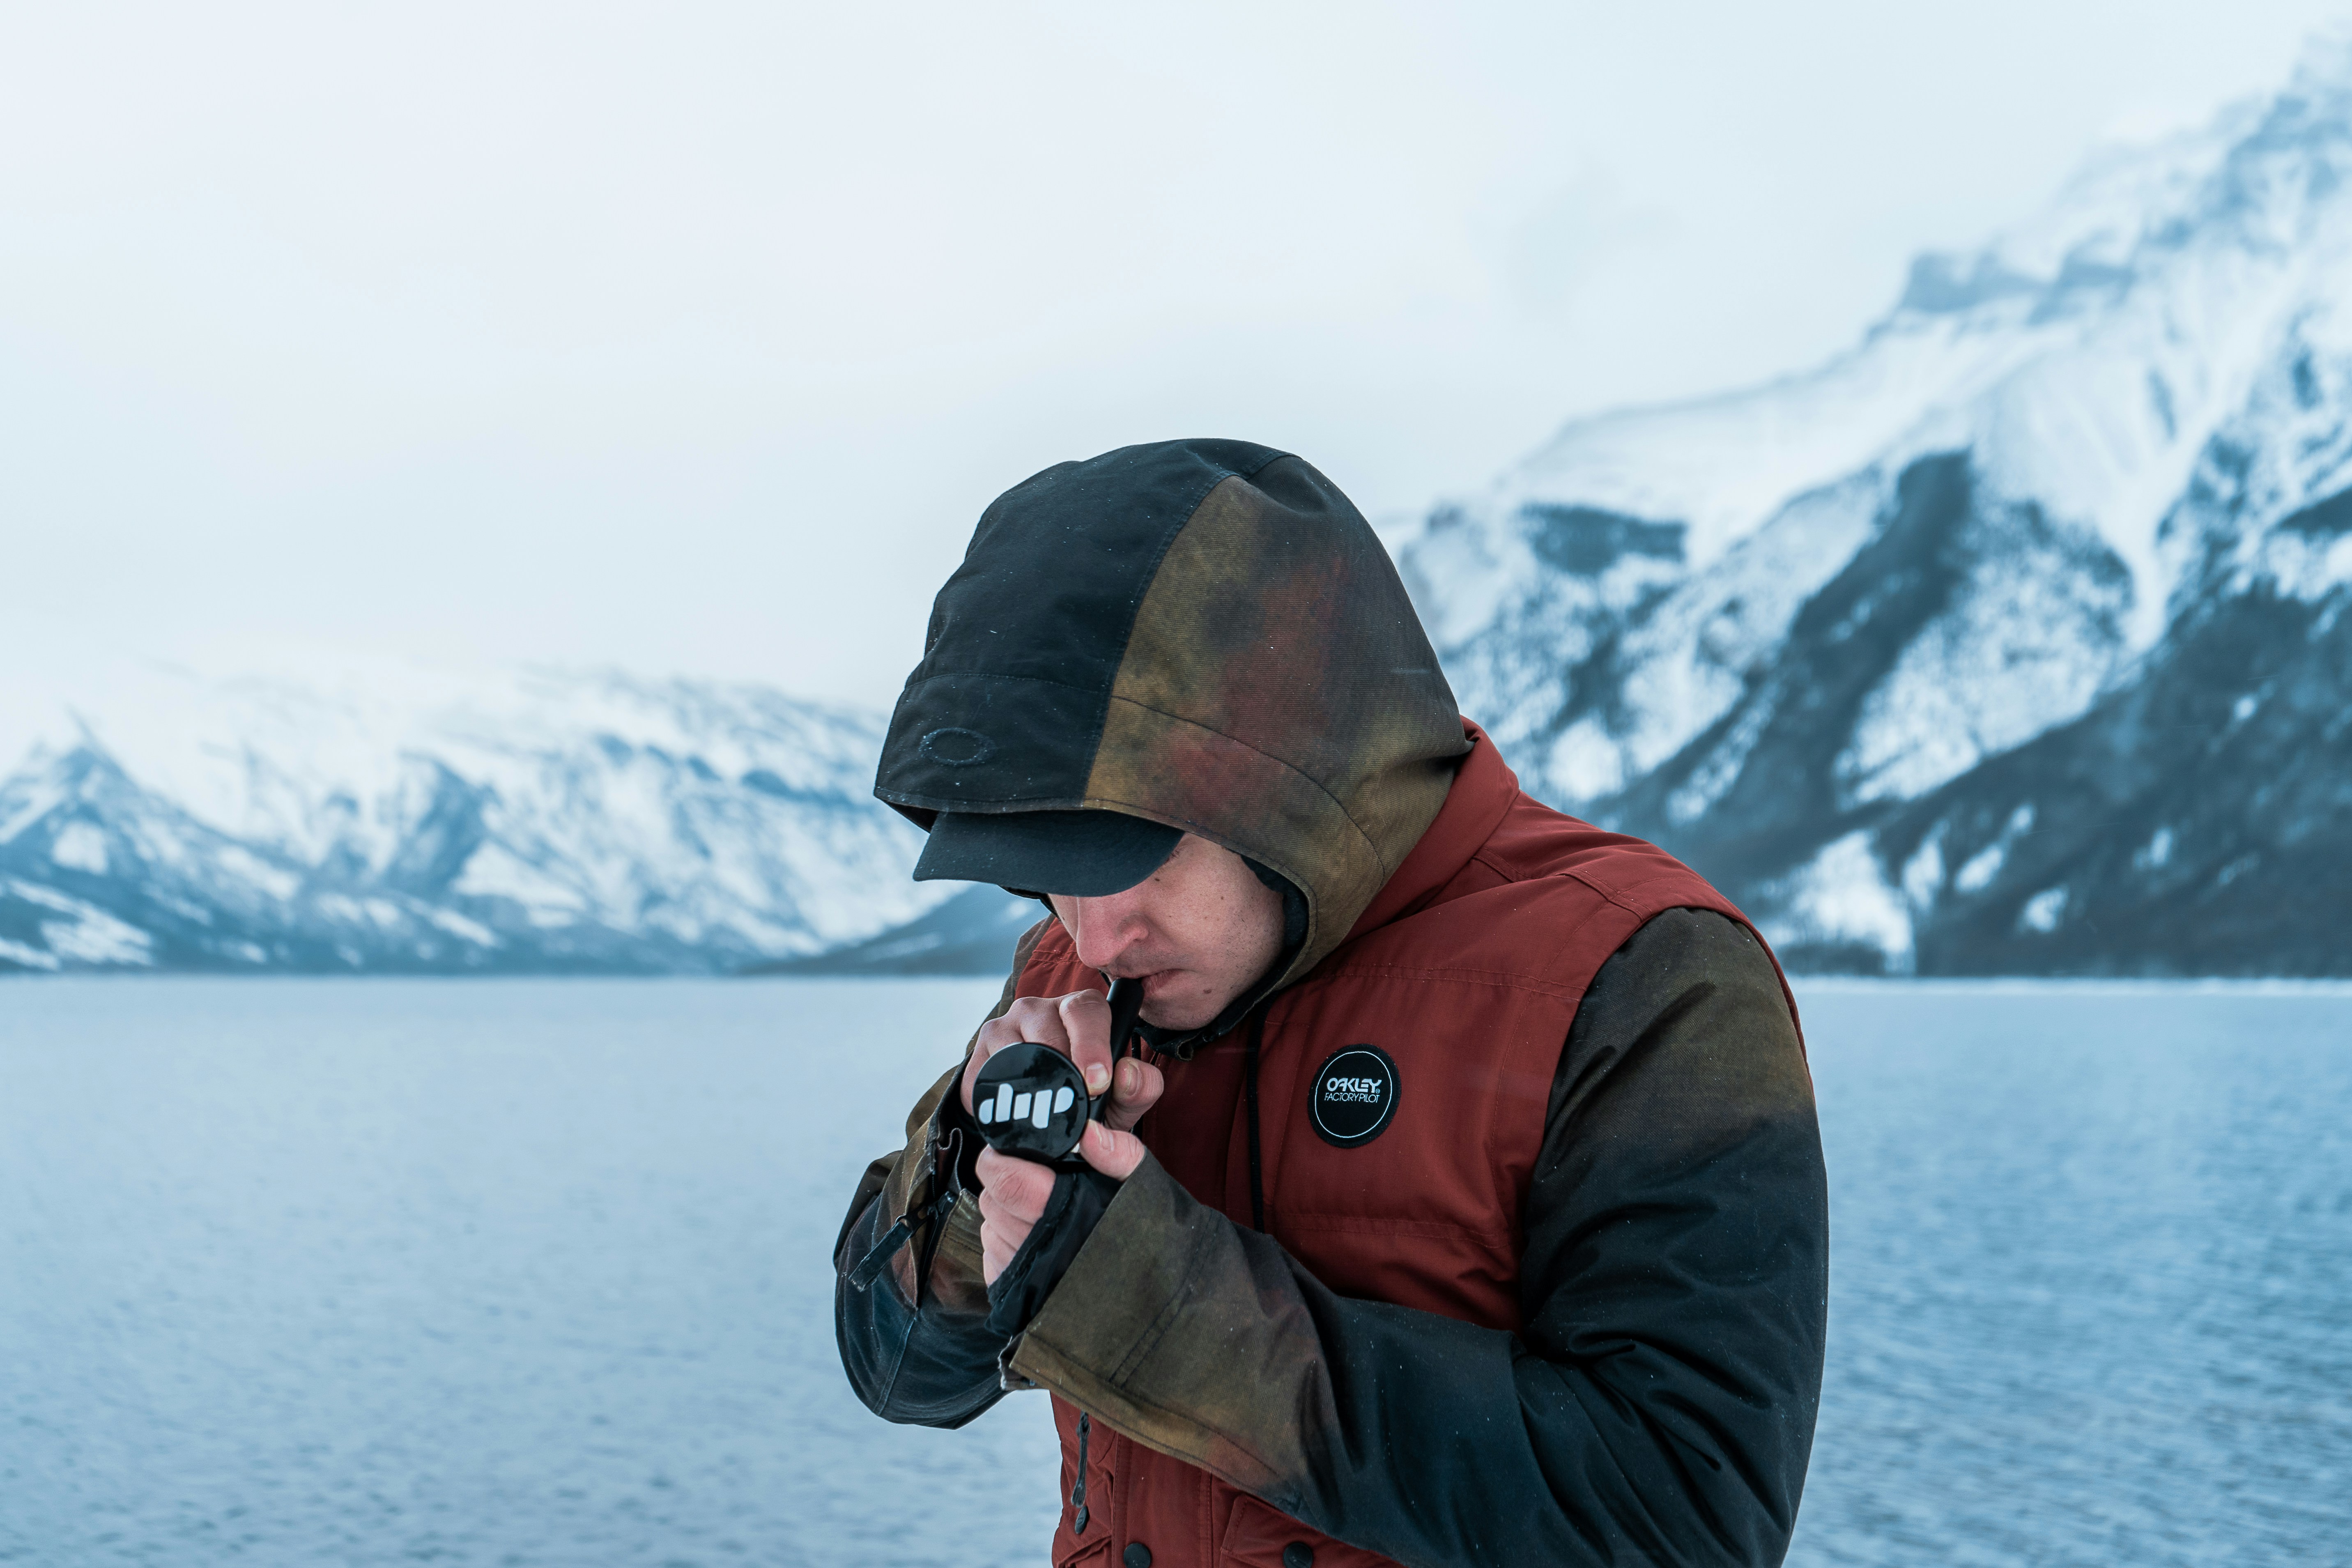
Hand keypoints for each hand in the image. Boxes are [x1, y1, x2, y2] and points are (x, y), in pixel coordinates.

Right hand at [966, 991, 1163, 1285]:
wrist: (1043, 1114)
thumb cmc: (1089, 1098)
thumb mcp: (1120, 1100)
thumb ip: (1137, 1088)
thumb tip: (1128, 1073)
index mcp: (1080, 1010)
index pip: (1086, 1010)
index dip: (1092, 1043)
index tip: (1097, 1081)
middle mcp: (1038, 1010)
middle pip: (1045, 1022)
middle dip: (1061, 1064)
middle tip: (1073, 1101)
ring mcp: (1003, 1027)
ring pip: (1010, 1044)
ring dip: (1027, 1080)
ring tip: (1043, 1111)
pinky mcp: (978, 1053)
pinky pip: (982, 1072)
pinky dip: (996, 1097)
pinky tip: (1012, 1114)